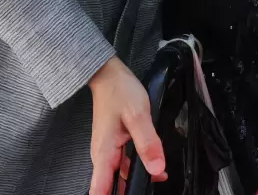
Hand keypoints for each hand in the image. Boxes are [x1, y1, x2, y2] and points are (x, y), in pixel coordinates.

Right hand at [88, 57, 166, 194]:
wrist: (109, 75)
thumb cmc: (119, 91)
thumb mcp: (138, 116)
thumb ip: (148, 143)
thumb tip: (157, 169)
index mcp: (104, 154)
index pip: (100, 191)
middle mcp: (102, 157)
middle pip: (111, 188)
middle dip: (129, 192)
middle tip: (149, 188)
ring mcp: (108, 152)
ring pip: (119, 177)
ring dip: (135, 182)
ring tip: (157, 180)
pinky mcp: (113, 146)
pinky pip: (123, 165)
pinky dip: (136, 170)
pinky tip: (153, 169)